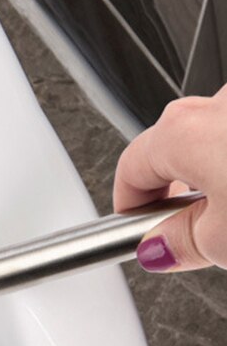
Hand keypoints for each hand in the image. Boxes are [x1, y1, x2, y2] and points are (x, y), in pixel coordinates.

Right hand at [114, 85, 226, 271]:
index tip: (137, 234)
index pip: (129, 170)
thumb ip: (181, 243)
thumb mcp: (226, 240)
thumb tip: (161, 245)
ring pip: (222, 139)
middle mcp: (221, 99)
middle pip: (178, 150)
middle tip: (198, 236)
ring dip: (223, 175)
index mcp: (184, 130)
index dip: (129, 209)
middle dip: (181, 191)